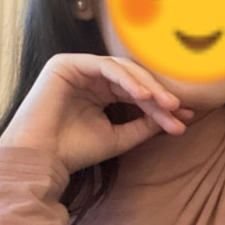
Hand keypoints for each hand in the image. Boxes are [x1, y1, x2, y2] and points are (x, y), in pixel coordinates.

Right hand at [0, 53, 193, 173]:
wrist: (40, 160)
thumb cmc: (74, 151)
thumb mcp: (118, 137)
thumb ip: (144, 125)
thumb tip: (175, 118)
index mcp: (100, 92)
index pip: (137, 93)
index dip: (161, 105)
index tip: (185, 119)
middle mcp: (90, 77)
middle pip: (133, 79)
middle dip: (158, 95)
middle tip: (179, 110)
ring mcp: (78, 68)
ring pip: (123, 70)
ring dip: (147, 86)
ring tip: (166, 105)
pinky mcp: (66, 63)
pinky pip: (105, 66)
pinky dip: (126, 79)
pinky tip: (143, 95)